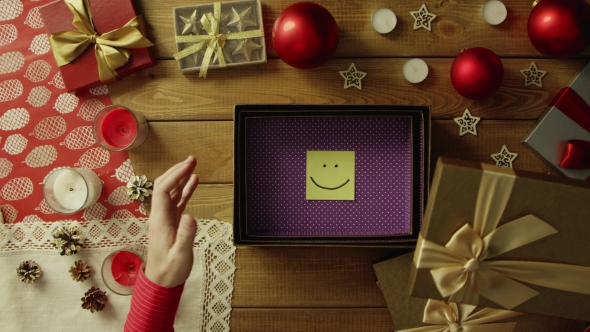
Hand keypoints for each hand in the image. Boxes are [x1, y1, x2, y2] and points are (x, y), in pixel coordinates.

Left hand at [145, 156, 198, 287]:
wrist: (161, 282)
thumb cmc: (170, 270)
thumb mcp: (180, 255)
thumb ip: (186, 236)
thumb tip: (191, 216)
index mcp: (160, 220)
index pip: (163, 190)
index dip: (175, 175)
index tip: (189, 166)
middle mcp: (160, 216)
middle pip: (164, 186)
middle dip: (177, 171)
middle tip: (191, 159)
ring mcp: (165, 218)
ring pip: (171, 191)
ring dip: (181, 177)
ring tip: (192, 165)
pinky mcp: (172, 222)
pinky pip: (178, 201)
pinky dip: (185, 190)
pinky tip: (193, 183)